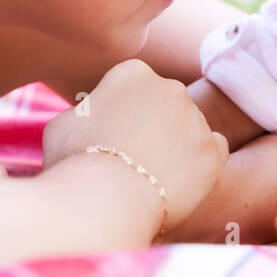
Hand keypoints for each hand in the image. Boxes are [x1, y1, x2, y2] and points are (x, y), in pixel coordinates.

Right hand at [41, 58, 228, 223]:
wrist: (104, 203)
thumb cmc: (75, 162)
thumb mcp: (62, 124)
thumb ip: (84, 111)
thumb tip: (91, 116)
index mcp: (133, 73)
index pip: (134, 86)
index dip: (122, 112)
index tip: (112, 136)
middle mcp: (170, 88)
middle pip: (164, 104)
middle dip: (153, 126)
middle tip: (133, 158)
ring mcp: (196, 119)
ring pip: (190, 128)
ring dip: (176, 146)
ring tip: (151, 176)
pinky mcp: (214, 151)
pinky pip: (214, 150)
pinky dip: (200, 164)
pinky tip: (177, 181)